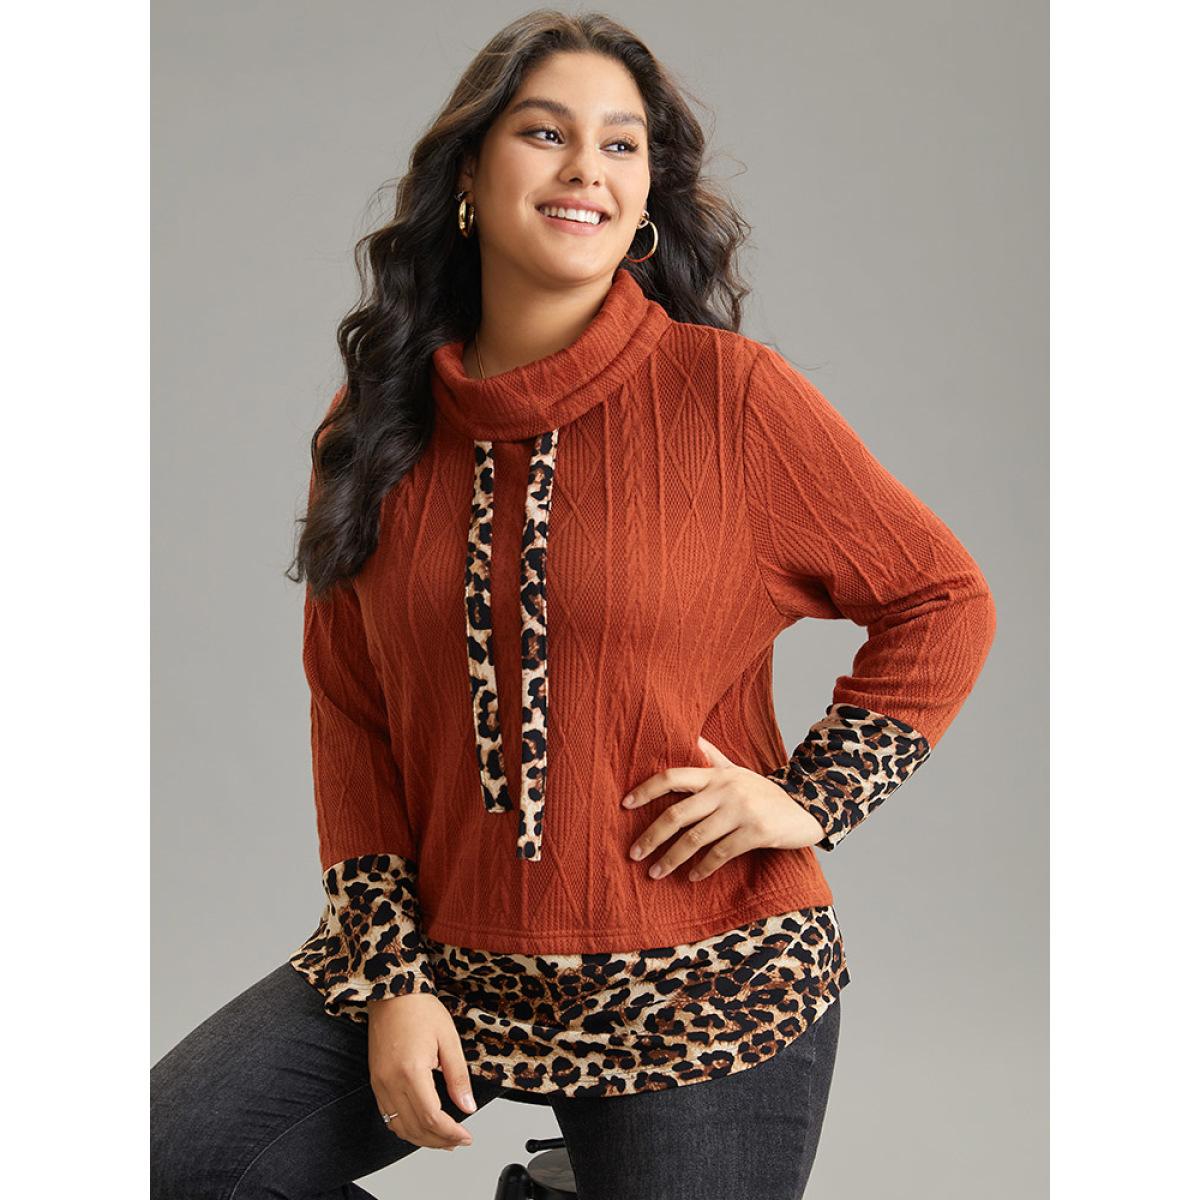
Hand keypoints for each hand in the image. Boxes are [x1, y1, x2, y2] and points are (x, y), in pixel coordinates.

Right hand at [366, 993, 477, 1150]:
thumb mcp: (448, 1039)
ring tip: (443, 1140)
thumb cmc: (419, 1010)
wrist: (392, 994)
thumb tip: (467, 1106)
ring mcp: (380, 1083)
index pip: (432, 1118)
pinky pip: (388, 1116)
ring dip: (422, 1139)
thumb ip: (458, 1077)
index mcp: (411, 1072)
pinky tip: (421, 1126)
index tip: (466, 1136)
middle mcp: (390, 1082)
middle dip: (439, 1140)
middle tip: (459, 1141)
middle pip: (415, 1128)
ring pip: (399, 1127)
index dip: (451, 1133)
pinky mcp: (375, 1081)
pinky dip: (406, 1127)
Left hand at [622, 735, 827, 881]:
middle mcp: (724, 790)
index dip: (646, 790)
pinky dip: (703, 867)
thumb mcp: (738, 771)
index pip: (672, 777)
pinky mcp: (756, 832)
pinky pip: (721, 853)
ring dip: (671, 859)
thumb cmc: (763, 792)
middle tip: (634, 854)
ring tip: (655, 873)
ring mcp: (741, 811)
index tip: (625, 804)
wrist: (806, 808)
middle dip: (651, 836)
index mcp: (716, 775)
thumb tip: (692, 737)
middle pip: (677, 814)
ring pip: (695, 838)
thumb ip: (713, 757)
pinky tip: (692, 877)